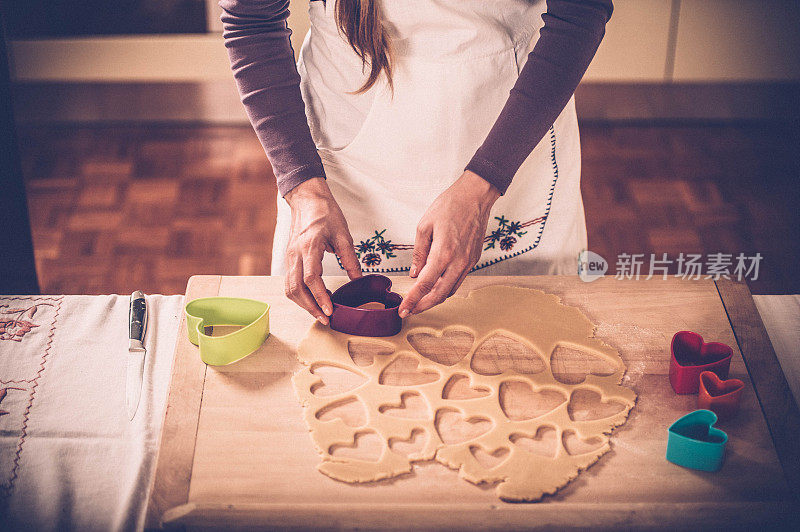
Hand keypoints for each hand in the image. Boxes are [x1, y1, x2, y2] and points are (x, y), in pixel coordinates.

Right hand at [284, 178, 361, 323]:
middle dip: (310, 307)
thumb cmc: (325, 213)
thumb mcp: (343, 233)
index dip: (320, 297)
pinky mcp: (289, 259)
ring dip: (304, 304)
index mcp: (310, 246)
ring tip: (321, 313)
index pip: (311, 278)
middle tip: (326, 319)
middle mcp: (295, 254)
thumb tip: (358, 280)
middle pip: (296, 288)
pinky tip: (315, 299)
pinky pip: (290, 282)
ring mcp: (289, 257)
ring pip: (290, 288)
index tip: (330, 310)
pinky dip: (300, 295)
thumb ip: (349, 258)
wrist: (307, 199)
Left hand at [399, 170, 499, 316]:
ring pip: (450, 290)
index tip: (403, 310)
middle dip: (423, 306)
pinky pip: (458, 281)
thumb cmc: (449, 206)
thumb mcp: (425, 226)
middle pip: (439, 295)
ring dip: (435, 299)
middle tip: (409, 311)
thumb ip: (418, 253)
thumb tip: (414, 274)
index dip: (412, 300)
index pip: (424, 285)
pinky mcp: (473, 260)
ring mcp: (468, 262)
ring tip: (420, 301)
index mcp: (443, 253)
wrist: (475, 197)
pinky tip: (435, 287)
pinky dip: (445, 288)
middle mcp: (458, 262)